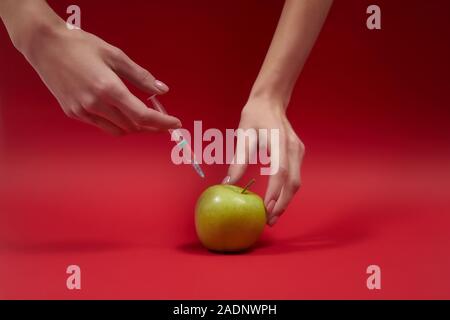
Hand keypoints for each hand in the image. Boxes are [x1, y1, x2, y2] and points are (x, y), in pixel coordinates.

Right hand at [20, 23, 180, 134]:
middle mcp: (95, 104)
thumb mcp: (115, 55)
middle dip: (152, 126)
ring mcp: (82, 111)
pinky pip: (102, 126)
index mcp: (108, 88)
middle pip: (132, 126)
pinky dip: (117, 124)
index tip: (174, 122)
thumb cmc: (80, 45)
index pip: (142, 115)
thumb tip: (162, 90)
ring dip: (135, 128)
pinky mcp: (73, 113)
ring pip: (118, 130)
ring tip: (146, 120)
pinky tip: (123, 114)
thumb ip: (140, 76)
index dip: (161, 122)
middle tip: (163, 121)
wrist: (44, 46)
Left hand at [224, 97, 304, 225]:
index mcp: (279, 141)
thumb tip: (228, 184)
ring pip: (296, 182)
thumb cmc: (254, 115)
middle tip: (269, 220)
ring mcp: (298, 151)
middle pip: (293, 182)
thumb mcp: (243, 135)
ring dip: (285, 200)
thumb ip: (238, 160)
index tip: (265, 208)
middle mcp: (293, 148)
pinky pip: (294, 177)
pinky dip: (286, 191)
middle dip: (282, 204)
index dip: (274, 191)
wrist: (271, 101)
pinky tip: (275, 201)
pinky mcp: (297, 154)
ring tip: (271, 215)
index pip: (280, 171)